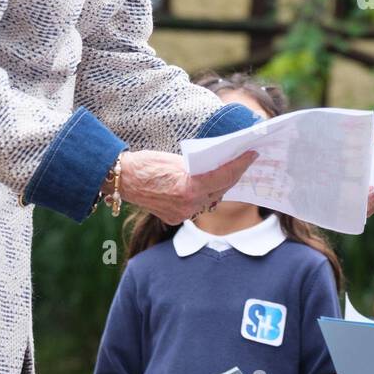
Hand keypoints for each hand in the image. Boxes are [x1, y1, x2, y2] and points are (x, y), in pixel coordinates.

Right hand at [116, 149, 256, 225]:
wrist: (121, 180)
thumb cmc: (146, 164)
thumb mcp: (177, 160)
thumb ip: (199, 167)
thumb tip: (218, 165)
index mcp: (189, 188)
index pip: (223, 176)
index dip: (240, 164)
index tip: (252, 155)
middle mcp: (188, 206)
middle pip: (221, 190)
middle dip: (233, 175)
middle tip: (243, 160)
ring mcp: (182, 215)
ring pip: (211, 200)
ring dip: (219, 186)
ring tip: (228, 171)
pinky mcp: (175, 218)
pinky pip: (197, 206)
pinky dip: (203, 195)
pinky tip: (208, 185)